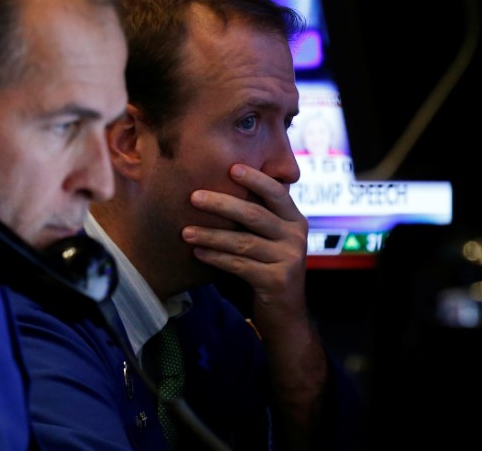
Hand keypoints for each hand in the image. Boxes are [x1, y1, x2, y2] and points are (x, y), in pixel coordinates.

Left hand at [181, 163, 308, 320]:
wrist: (286, 314)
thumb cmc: (269, 269)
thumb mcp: (270, 240)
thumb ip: (256, 219)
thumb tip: (216, 191)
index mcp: (294, 220)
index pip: (276, 192)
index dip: (255, 179)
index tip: (231, 168)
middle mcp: (295, 236)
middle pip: (254, 214)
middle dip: (221, 204)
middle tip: (194, 197)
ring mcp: (289, 258)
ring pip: (243, 241)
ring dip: (211, 235)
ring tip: (186, 232)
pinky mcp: (277, 280)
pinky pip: (239, 264)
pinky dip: (216, 258)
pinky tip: (198, 253)